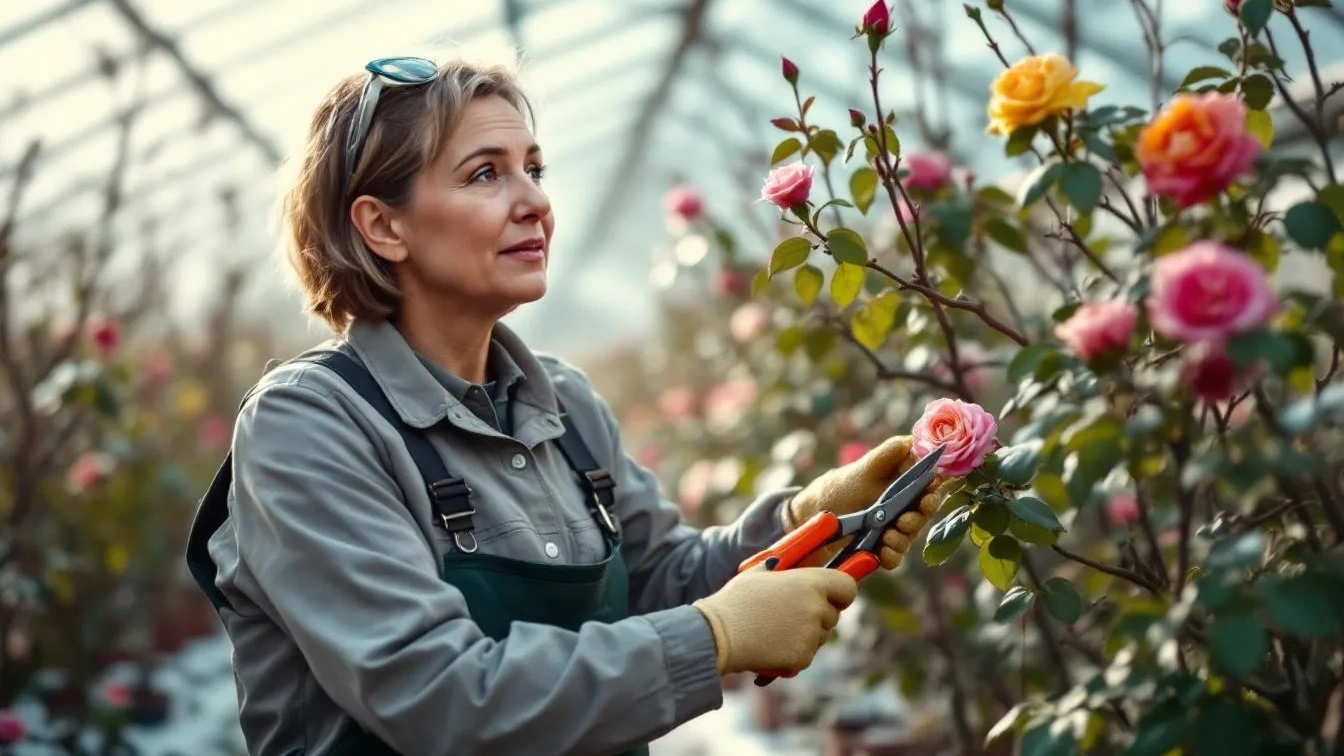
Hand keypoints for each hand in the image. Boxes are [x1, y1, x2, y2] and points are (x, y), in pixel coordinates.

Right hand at [692, 566, 857, 675]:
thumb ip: (777, 569)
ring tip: (774, 630)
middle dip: (818, 616)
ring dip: (805, 635)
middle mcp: (816, 608)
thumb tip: (778, 564)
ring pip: (819, 636)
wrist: (720, 634)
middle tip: (791, 615)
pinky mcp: (803, 658)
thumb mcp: (757, 574)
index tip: (831, 595)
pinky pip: (806, 655)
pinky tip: (771, 646)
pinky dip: (793, 654)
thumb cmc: (736, 601)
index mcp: (810, 583)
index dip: (840, 592)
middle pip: (833, 615)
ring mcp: (811, 635)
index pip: (848, 587)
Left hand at [785, 436, 956, 569]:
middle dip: (917, 519)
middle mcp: (906, 507)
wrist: (817, 510)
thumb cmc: (845, 484)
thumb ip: (888, 454)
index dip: (934, 494)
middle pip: (924, 515)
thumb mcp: (865, 466)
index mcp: (906, 484)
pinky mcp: (883, 548)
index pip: (931, 489)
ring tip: (887, 535)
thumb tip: (913, 442)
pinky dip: (891, 555)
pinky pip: (894, 557)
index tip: (928, 498)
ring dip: (902, 538)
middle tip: (905, 520)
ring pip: (910, 537)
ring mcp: (895, 528)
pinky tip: (882, 551)